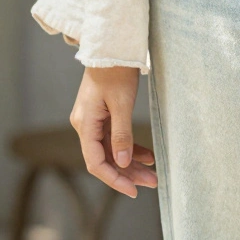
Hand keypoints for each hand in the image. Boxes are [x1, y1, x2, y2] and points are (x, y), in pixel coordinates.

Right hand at [69, 67, 158, 197]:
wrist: (111, 48)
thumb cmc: (116, 72)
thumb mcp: (122, 104)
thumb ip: (121, 134)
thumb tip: (123, 163)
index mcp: (85, 124)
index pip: (96, 162)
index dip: (115, 180)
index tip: (134, 191)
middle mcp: (85, 125)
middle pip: (105, 159)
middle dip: (128, 174)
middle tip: (152, 183)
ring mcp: (93, 121)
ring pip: (112, 151)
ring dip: (131, 163)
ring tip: (153, 174)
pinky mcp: (102, 116)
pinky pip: (115, 139)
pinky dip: (131, 148)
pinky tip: (148, 156)